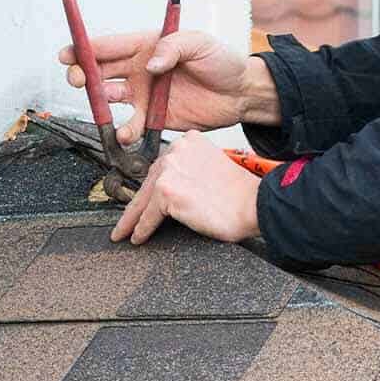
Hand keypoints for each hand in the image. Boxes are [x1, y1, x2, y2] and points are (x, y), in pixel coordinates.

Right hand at [57, 29, 275, 144]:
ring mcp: (143, 94)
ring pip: (109, 98)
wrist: (240, 94)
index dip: (84, 48)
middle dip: (83, 74)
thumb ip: (173, 47)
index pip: (108, 46)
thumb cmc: (222, 61)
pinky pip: (130, 123)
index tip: (67, 54)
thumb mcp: (200, 43)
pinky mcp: (152, 117)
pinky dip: (123, 129)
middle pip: (99, 71)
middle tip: (78, 80)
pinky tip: (125, 132)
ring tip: (102, 106)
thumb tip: (151, 64)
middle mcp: (139, 69)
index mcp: (146, 45)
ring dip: (98, 103)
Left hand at [112, 132, 264, 245]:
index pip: (162, 168)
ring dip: (132, 220)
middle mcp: (177, 150)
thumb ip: (191, 172)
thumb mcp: (212, 170)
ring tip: (124, 233)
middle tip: (126, 222)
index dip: (151, 188)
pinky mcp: (167, 191)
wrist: (254, 204)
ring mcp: (170, 169)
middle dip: (136, 205)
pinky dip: (141, 230)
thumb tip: (171, 193)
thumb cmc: (240, 195)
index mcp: (189, 142)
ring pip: (143, 200)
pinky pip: (147, 216)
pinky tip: (139, 238)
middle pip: (148, 183)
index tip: (144, 201)